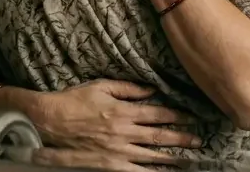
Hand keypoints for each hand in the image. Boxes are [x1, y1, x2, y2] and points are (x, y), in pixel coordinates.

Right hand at [31, 80, 200, 166]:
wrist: (50, 121)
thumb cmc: (73, 101)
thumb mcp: (101, 86)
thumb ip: (128, 88)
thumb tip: (150, 89)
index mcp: (124, 111)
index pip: (158, 114)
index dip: (178, 115)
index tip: (192, 117)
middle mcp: (125, 132)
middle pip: (160, 136)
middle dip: (182, 138)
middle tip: (198, 141)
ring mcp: (119, 151)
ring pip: (153, 156)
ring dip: (173, 157)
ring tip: (188, 158)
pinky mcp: (110, 165)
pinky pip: (137, 171)